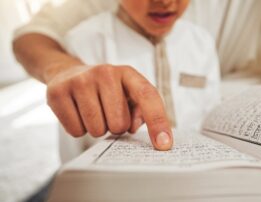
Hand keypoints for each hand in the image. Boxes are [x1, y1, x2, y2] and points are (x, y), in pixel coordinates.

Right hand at [46, 64, 172, 150]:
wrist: (70, 73)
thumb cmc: (107, 90)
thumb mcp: (128, 93)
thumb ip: (141, 110)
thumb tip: (134, 126)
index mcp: (128, 73)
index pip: (148, 96)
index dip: (158, 122)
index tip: (164, 145)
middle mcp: (105, 72)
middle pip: (119, 124)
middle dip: (116, 126)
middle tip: (108, 113)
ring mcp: (80, 80)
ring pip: (97, 130)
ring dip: (98, 129)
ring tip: (93, 112)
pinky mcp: (57, 92)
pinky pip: (76, 131)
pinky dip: (79, 129)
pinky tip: (78, 112)